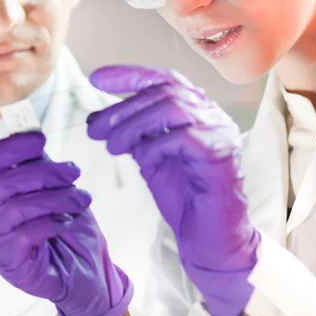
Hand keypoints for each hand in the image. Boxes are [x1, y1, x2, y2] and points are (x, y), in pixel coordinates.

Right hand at [0, 131, 132, 315]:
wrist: (87, 268)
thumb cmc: (69, 226)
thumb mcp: (57, 187)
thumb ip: (41, 164)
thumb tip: (31, 133)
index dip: (12, 146)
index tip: (40, 140)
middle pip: (2, 182)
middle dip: (43, 172)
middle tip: (74, 172)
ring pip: (15, 207)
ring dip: (54, 198)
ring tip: (81, 199)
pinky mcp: (8, 262)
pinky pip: (24, 235)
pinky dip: (51, 222)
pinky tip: (67, 221)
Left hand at [87, 65, 258, 315]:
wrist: (209, 240)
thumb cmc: (183, 198)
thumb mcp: (150, 158)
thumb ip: (132, 134)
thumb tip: (96, 118)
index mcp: (196, 111)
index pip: (163, 79)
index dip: (129, 75)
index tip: (96, 78)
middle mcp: (212, 115)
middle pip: (163, 91)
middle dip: (122, 107)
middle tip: (94, 128)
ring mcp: (220, 132)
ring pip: (172, 107)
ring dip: (133, 124)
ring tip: (111, 146)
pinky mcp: (221, 154)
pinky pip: (183, 136)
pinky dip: (155, 145)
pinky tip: (143, 161)